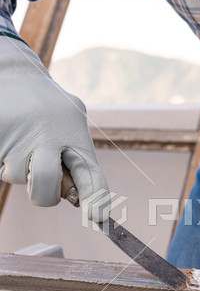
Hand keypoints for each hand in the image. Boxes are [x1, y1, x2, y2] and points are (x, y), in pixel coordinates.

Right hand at [0, 36, 109, 221]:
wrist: (12, 74)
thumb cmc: (49, 106)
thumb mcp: (72, 121)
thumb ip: (78, 156)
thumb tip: (85, 198)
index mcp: (74, 134)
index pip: (91, 174)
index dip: (95, 199)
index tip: (98, 216)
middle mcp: (48, 137)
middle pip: (46, 187)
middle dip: (44, 194)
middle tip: (42, 181)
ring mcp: (19, 138)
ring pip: (17, 177)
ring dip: (19, 168)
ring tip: (23, 141)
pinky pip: (0, 165)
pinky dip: (5, 157)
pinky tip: (11, 137)